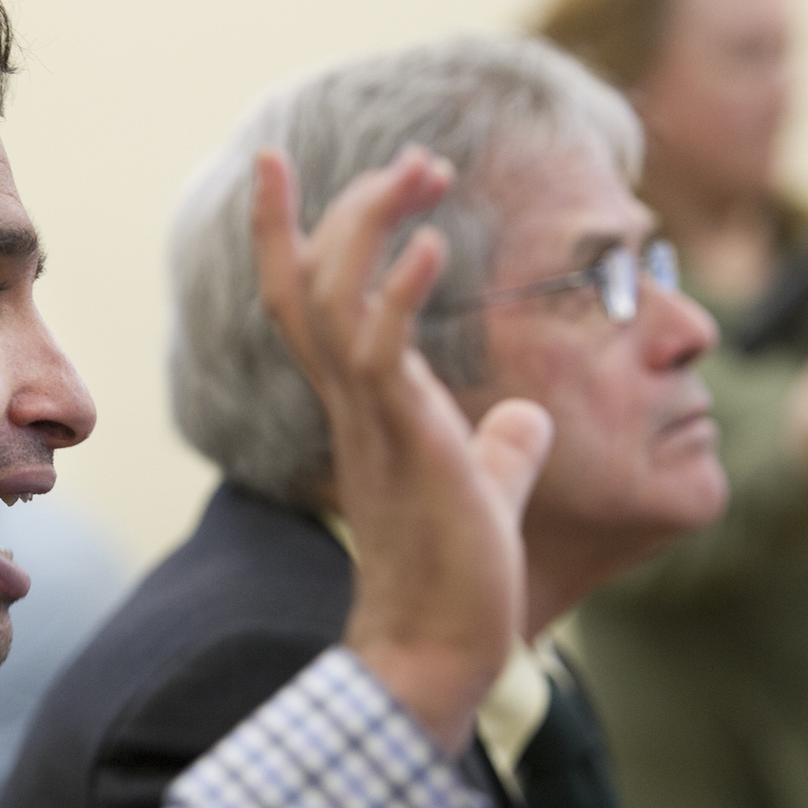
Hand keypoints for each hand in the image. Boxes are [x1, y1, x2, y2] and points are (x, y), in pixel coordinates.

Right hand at [251, 145, 551, 752]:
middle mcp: (352, 403)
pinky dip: (399, 287)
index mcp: (364, 406)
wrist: (441, 649)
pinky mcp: (405, 439)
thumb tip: (528, 418)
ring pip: (333, 295)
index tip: (279, 162)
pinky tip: (433, 243)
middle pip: (312, 279)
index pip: (306, 302)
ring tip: (423, 171)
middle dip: (349, 203)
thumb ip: (502, 448)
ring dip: (371, 220)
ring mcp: (371, 419)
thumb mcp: (486, 489)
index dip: (288, 231)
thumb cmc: (458, 578)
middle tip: (417, 158)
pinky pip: (381, 349)